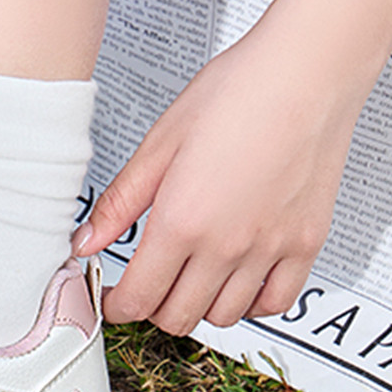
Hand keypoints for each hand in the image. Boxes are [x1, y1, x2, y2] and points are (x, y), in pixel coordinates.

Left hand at [73, 28, 367, 334]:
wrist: (304, 75)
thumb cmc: (236, 94)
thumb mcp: (160, 143)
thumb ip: (121, 202)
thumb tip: (86, 242)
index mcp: (182, 220)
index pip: (140, 298)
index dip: (116, 305)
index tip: (111, 298)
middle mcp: (228, 245)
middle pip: (178, 316)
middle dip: (151, 307)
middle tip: (143, 284)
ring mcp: (271, 250)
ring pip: (224, 316)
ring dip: (197, 306)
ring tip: (186, 275)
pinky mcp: (306, 245)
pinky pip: (275, 303)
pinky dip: (249, 303)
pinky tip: (234, 278)